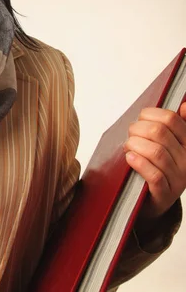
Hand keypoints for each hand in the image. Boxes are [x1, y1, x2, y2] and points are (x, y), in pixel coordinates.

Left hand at [124, 101, 185, 223]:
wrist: (155, 201)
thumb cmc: (159, 169)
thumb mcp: (171, 146)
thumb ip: (177, 126)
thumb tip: (184, 106)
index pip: (171, 119)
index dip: (149, 115)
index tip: (140, 120)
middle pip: (159, 133)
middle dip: (137, 129)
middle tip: (130, 136)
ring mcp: (177, 179)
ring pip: (156, 152)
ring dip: (134, 145)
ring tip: (128, 148)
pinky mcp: (165, 194)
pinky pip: (154, 175)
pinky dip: (139, 163)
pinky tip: (130, 158)